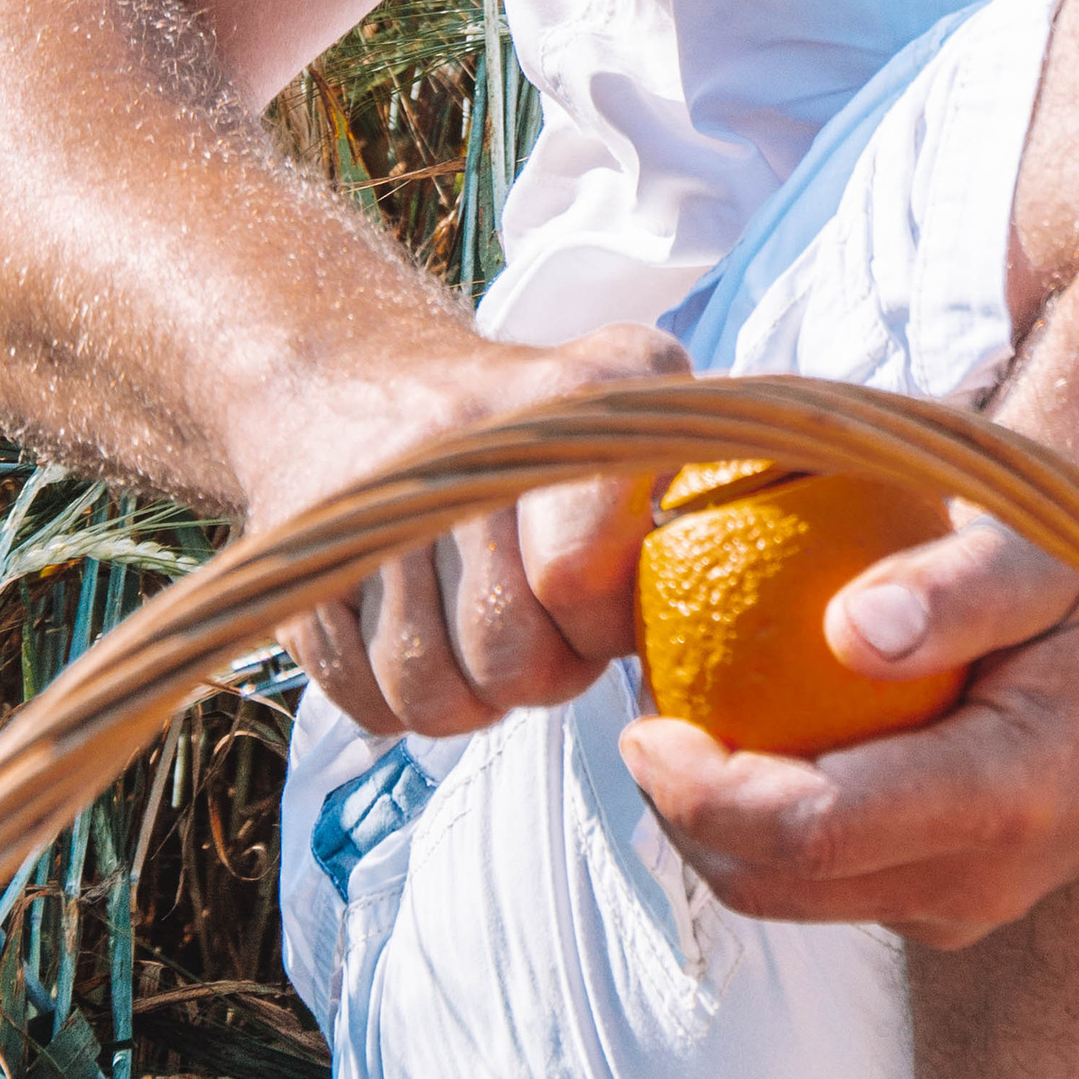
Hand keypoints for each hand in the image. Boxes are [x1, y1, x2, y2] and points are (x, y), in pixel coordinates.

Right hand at [250, 322, 696, 739]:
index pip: (584, 574)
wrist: (348, 377)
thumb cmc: (531, 422)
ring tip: (485, 643)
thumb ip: (709, 474)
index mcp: (583, 391)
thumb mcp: (635, 401)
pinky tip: (421, 639)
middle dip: (540, 676)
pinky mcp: (303, 557)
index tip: (605, 607)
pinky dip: (396, 702)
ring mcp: (375, 494)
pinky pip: (363, 699)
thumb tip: (775, 569)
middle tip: (545, 641)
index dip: (602, 624)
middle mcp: (469, 430)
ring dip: (468, 699)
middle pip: (511, 653)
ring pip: (431, 692)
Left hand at [618, 504, 1078, 946]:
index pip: (803, 831)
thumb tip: (840, 625)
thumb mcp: (1056, 553)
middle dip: (681, 810)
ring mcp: (966, 905)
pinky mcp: (956, 900)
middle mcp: (974, 880)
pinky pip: (833, 879)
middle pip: (774, 884)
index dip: (698, 788)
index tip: (642, 713)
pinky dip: (773, 819)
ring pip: (792, 895)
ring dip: (718, 819)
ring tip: (682, 704)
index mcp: (997, 799)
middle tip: (642, 700)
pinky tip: (760, 724)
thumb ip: (954, 586)